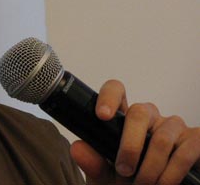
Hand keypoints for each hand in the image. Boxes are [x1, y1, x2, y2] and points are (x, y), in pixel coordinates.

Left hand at [70, 79, 199, 183]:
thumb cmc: (127, 182)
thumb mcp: (106, 175)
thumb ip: (93, 162)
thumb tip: (77, 148)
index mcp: (124, 118)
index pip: (116, 90)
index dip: (109, 96)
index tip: (102, 115)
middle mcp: (149, 117)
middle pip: (139, 113)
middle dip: (130, 145)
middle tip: (123, 171)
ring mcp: (173, 127)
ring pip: (161, 137)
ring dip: (150, 167)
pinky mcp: (195, 141)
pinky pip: (184, 152)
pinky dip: (171, 173)